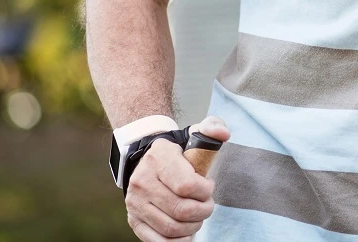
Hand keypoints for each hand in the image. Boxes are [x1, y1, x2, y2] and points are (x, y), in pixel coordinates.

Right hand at [125, 116, 228, 240]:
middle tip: (207, 205)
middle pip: (181, 210)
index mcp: (158, 158)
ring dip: (193, 226)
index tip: (209, 186)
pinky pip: (158, 241)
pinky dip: (177, 241)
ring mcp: (136, 203)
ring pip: (171, 227)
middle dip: (203, 211)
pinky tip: (187, 232)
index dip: (205, 191)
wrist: (148, 160)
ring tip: (198, 216)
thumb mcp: (196, 133)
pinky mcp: (134, 220)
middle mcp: (142, 181)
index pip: (186, 185)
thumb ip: (213, 128)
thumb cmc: (179, 151)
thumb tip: (223, 135)